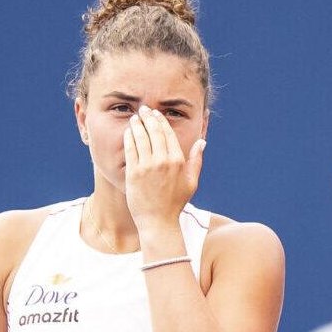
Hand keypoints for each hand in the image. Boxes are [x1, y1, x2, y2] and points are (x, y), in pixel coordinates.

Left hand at [123, 105, 205, 232]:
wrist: (158, 221)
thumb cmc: (175, 203)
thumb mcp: (192, 182)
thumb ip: (196, 160)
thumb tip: (202, 142)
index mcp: (178, 161)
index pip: (168, 134)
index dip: (161, 121)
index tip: (156, 114)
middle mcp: (163, 161)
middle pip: (154, 132)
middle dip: (148, 118)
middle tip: (143, 110)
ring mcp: (148, 167)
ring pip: (141, 138)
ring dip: (137, 125)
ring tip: (135, 118)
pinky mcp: (134, 173)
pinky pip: (131, 149)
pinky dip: (129, 138)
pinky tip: (128, 132)